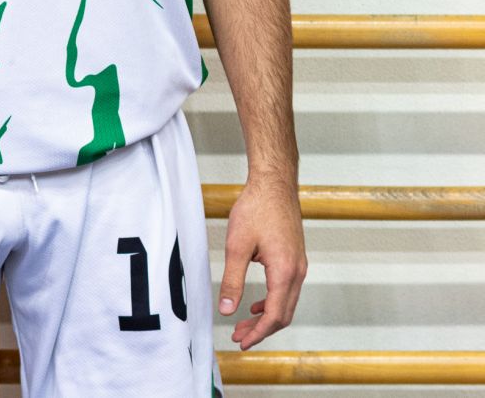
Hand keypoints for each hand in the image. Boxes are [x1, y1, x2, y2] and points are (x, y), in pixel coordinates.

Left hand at [218, 172, 306, 349]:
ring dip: (266, 317)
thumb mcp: (237, 246)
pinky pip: (287, 289)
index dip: (257, 333)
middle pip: (283, 314)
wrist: (274, 183)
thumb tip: (226, 309)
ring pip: (286, 303)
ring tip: (244, 324)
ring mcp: (299, 264)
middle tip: (238, 336)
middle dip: (261, 330)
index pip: (274, 315)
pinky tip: (256, 304)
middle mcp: (297, 271)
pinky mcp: (295, 257)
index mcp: (284, 271)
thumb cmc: (257, 208)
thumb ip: (232, 280)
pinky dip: (272, 302)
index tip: (241, 342)